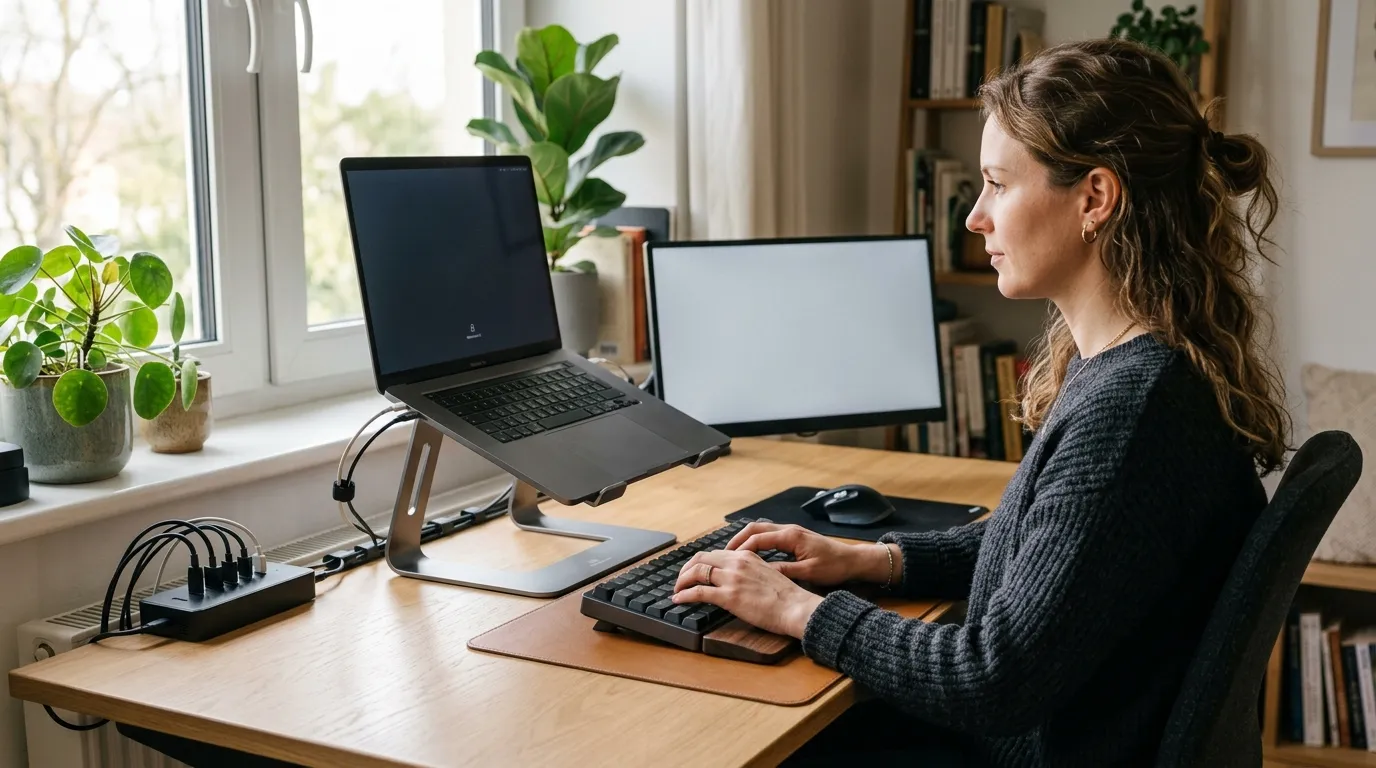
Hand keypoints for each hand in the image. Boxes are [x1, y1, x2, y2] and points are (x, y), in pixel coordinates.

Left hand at [672, 549, 822, 638]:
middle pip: (701, 558)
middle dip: (687, 568)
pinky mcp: (728, 596)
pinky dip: (684, 594)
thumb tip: (738, 580)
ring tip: (677, 590)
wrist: (796, 607)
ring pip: (696, 572)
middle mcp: (737, 563)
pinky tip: (678, 599)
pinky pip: (698, 592)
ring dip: (682, 580)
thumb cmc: (787, 597)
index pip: (715, 553)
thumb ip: (751, 572)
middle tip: (681, 579)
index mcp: (747, 556)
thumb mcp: (768, 573)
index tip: (694, 570)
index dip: (700, 562)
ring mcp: (732, 578)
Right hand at [725, 522, 882, 586]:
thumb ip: (784, 571)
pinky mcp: (793, 537)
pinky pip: (768, 535)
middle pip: (755, 528)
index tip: (729, 560)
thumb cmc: (834, 566)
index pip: (758, 538)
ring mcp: (791, 531)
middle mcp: (789, 530)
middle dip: (737, 540)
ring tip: (731, 553)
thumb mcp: (809, 573)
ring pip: (760, 529)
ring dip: (745, 539)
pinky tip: (750, 554)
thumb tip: (762, 573)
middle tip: (723, 554)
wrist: (852, 560)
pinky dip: (755, 542)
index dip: (741, 549)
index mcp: (791, 536)